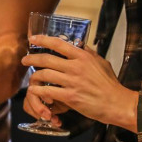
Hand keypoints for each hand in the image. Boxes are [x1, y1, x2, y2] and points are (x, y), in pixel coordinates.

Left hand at [21, 35, 138, 131]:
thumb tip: (78, 44)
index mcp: (83, 56)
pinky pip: (47, 91)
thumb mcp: (101, 63)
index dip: (43, 40)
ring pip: (44, 75)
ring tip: (32, 78)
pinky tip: (36, 91)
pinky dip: (39, 91)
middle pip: (47, 59)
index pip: (59, 44)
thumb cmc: (110, 84)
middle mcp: (76, 67)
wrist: (116, 103)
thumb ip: (88, 53)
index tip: (32, 39)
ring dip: (35, 76)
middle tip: (24, 60)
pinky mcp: (70, 96)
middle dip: (32, 58)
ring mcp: (72, 82)